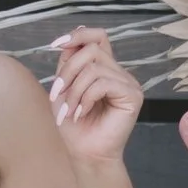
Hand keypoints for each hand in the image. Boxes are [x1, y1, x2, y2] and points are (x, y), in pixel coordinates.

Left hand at [49, 26, 142, 170]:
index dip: (78, 35)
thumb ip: (68, 63)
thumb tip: (71, 36)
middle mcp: (118, 72)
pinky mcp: (133, 95)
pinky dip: (86, 98)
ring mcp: (128, 83)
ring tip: (71, 110)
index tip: (55, 45)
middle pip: (91, 51)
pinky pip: (103, 84)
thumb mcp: (63, 88)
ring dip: (75, 91)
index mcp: (104, 68)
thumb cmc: (74, 124)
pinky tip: (82, 113)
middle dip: (68, 72)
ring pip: (94, 68)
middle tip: (58, 95)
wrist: (85, 152)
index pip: (98, 37)